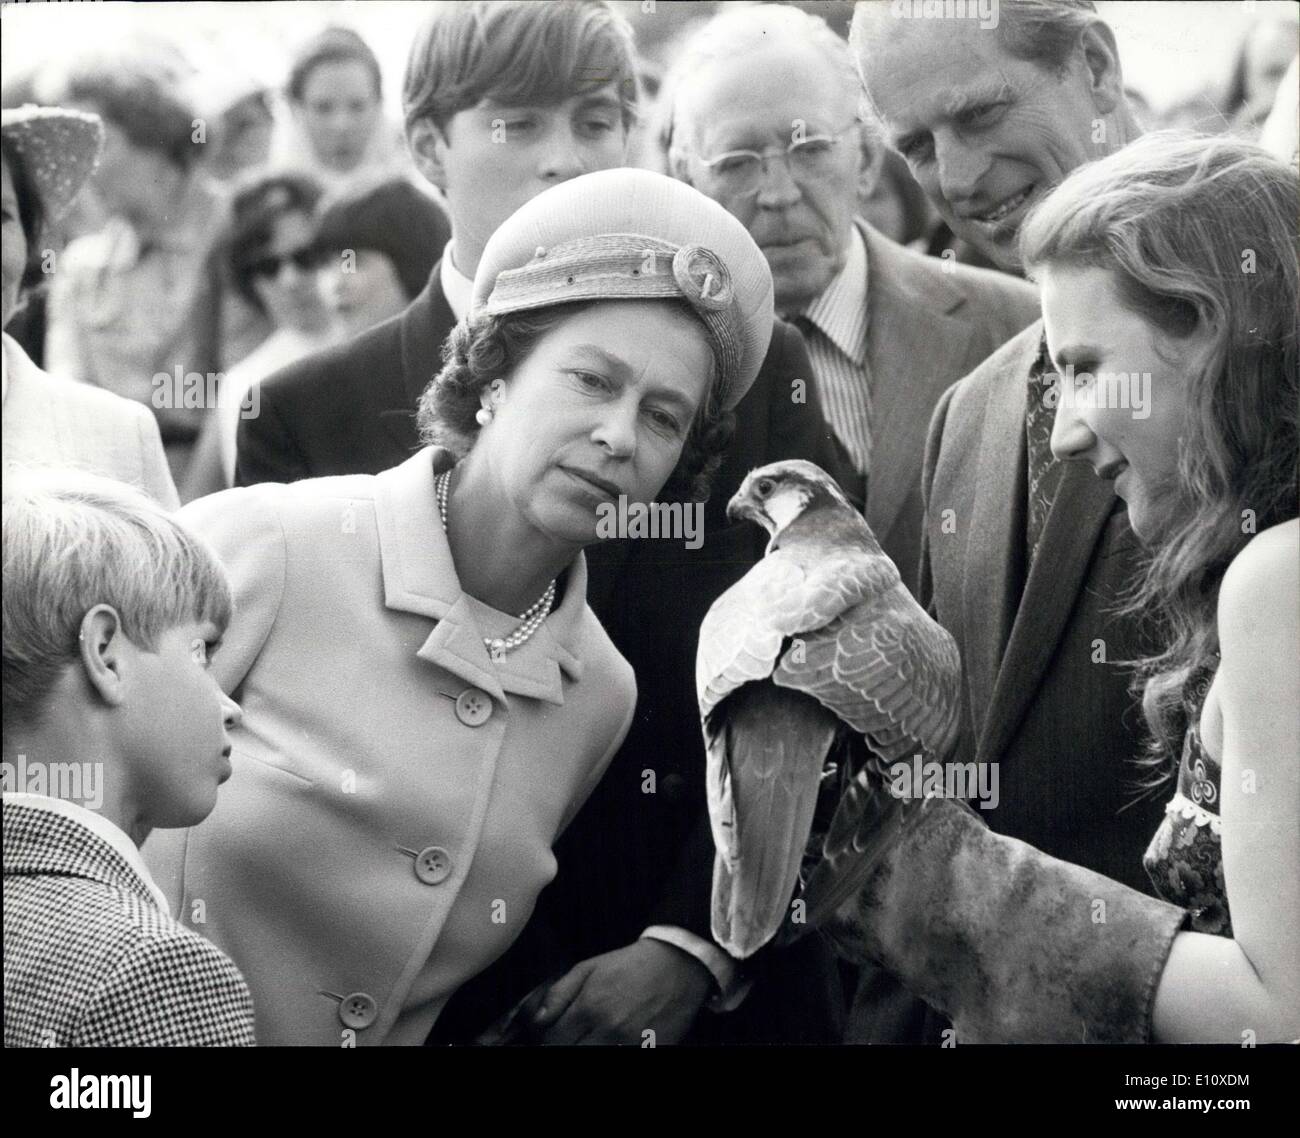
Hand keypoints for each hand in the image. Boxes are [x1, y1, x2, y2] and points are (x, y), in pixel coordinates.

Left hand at [526, 939, 713, 1044]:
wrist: (676, 964)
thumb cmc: (629, 965)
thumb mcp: (589, 967)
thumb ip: (560, 993)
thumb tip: (538, 1020)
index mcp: (590, 1007)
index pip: (554, 1042)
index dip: (549, 1042)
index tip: (555, 1037)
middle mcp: (609, 1029)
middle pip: (573, 1054)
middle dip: (569, 1047)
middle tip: (574, 1038)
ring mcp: (631, 1044)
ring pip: (596, 1060)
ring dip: (590, 1049)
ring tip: (593, 1038)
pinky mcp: (651, 1050)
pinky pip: (624, 1057)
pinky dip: (615, 1052)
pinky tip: (612, 1042)